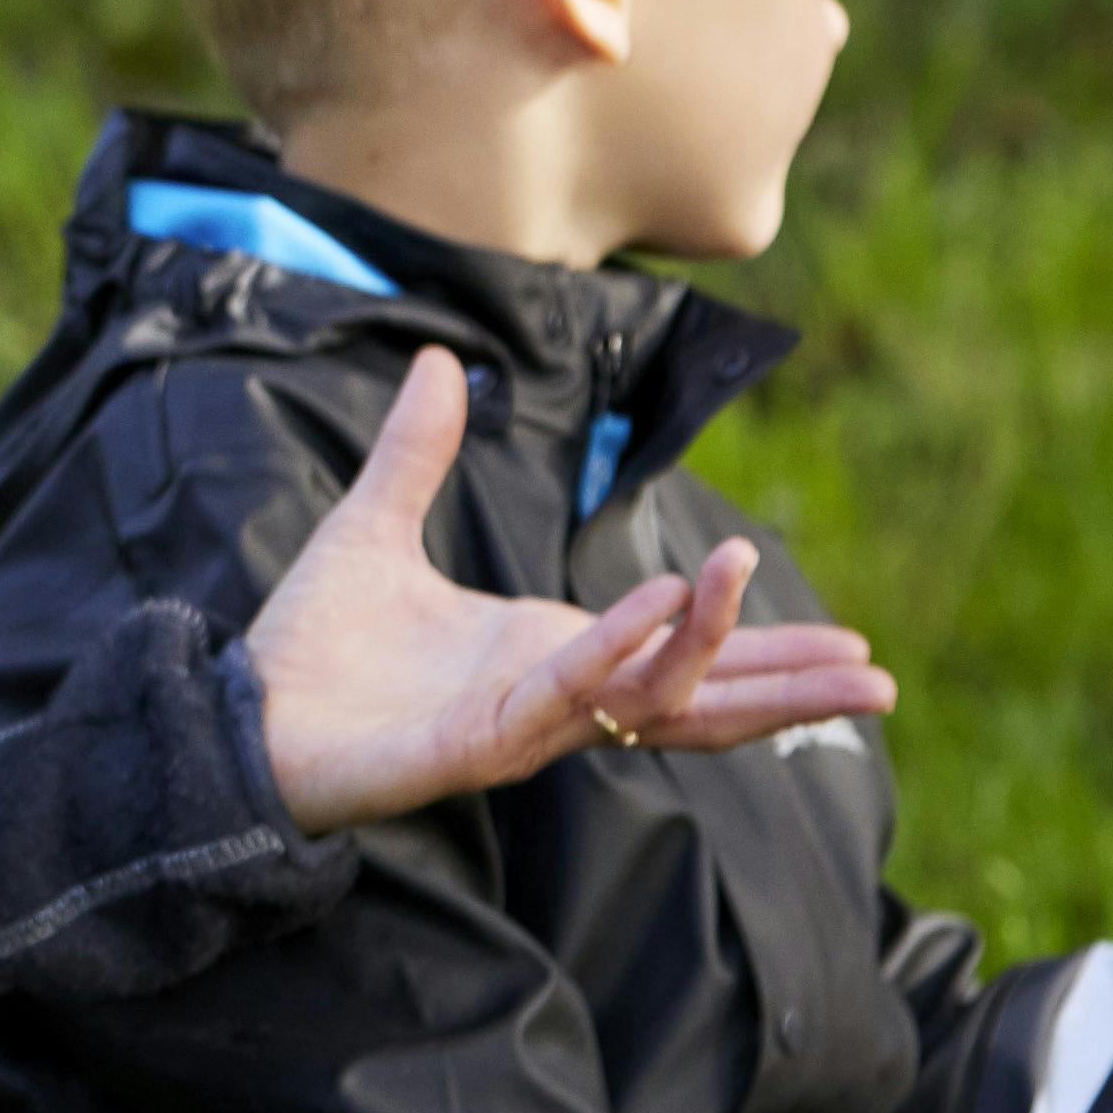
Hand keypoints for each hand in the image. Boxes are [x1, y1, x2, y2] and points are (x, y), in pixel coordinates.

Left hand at [243, 351, 902, 833]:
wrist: (235, 713)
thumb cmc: (310, 646)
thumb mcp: (372, 527)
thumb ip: (416, 453)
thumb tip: (432, 361)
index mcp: (546, 653)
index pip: (678, 656)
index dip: (753, 640)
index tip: (841, 633)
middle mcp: (550, 697)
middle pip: (696, 698)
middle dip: (784, 687)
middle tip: (877, 681)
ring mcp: (519, 728)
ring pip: (651, 702)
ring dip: (719, 656)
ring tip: (800, 630)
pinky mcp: (473, 750)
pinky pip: (562, 697)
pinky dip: (616, 651)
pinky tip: (662, 607)